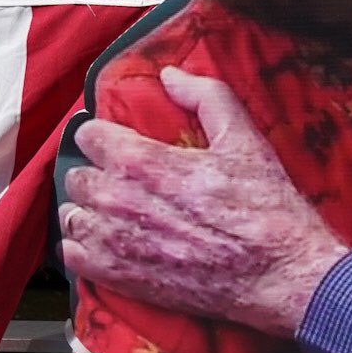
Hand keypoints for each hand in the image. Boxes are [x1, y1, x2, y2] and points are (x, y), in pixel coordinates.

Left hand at [60, 67, 349, 339]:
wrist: (280, 273)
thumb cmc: (265, 206)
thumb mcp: (246, 140)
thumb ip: (206, 97)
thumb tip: (170, 74)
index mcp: (142, 162)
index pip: (88, 135)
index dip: (104, 134)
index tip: (119, 140)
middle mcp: (118, 202)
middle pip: (76, 177)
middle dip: (96, 171)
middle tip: (123, 176)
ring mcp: (115, 243)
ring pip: (71, 217)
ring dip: (88, 209)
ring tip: (114, 210)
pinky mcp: (120, 278)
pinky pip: (73, 257)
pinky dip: (83, 247)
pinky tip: (107, 240)